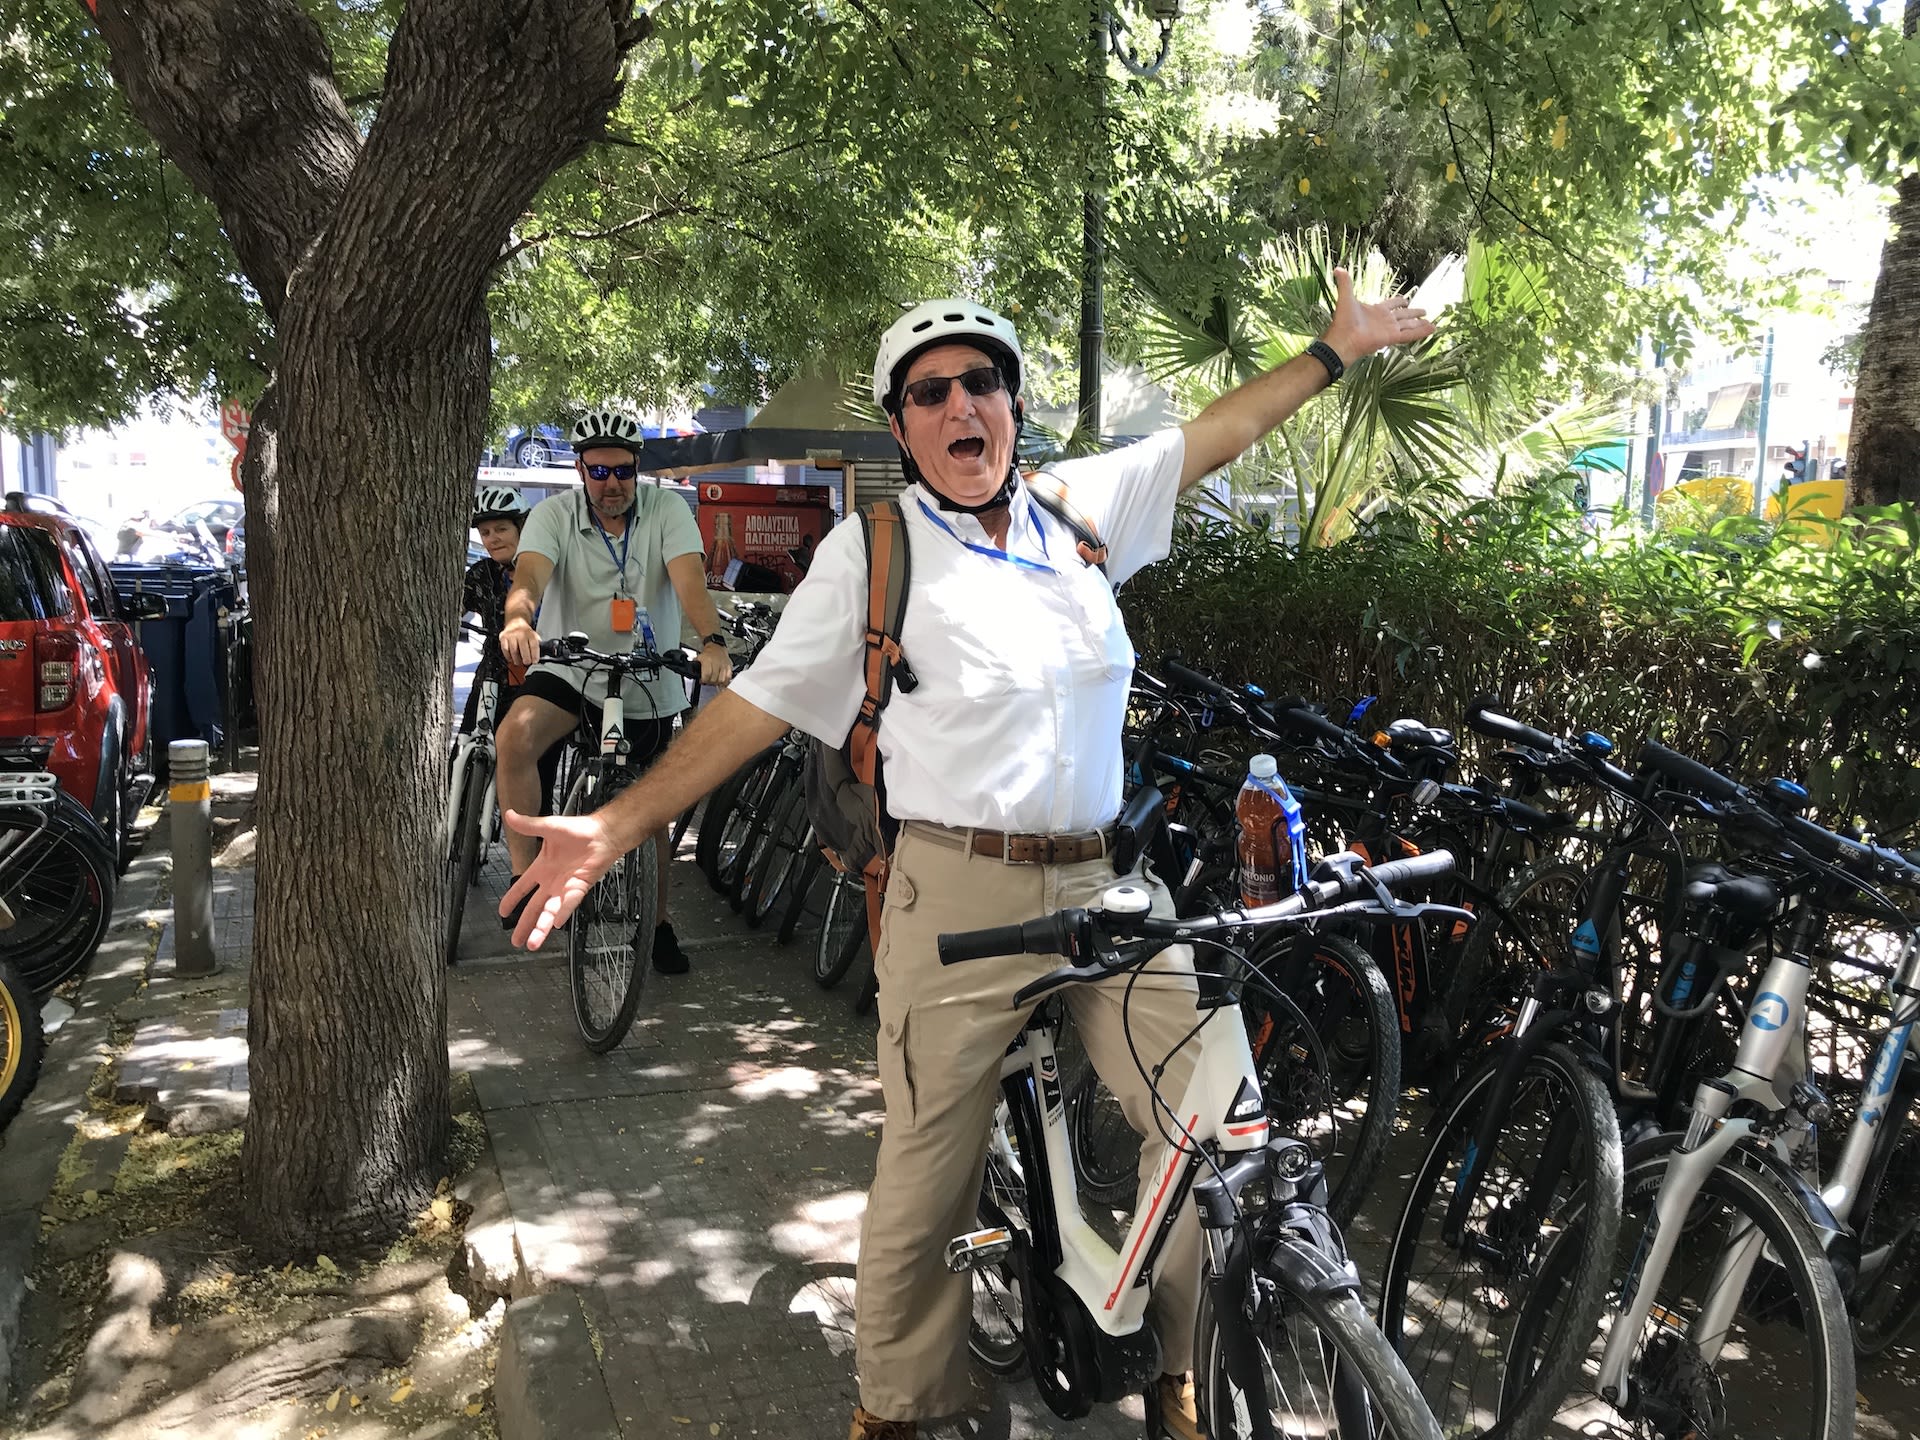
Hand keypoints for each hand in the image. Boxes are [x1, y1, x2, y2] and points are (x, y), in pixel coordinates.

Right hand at [499, 809, 623, 948]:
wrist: (602, 833)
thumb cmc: (580, 830)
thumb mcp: (548, 827)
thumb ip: (528, 825)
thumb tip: (511, 815)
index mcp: (542, 868)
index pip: (522, 887)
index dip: (512, 900)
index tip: (502, 912)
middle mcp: (553, 881)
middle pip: (535, 908)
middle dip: (524, 925)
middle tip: (516, 941)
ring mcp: (565, 887)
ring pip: (550, 912)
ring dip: (541, 928)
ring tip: (533, 943)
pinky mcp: (579, 887)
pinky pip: (569, 903)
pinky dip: (562, 912)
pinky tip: (556, 923)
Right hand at [500, 618, 540, 668]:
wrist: (515, 623)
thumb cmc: (525, 633)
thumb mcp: (535, 636)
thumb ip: (538, 646)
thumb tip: (542, 657)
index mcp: (531, 634)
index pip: (534, 645)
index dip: (535, 655)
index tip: (535, 661)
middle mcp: (521, 634)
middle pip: (523, 648)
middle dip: (526, 658)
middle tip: (527, 663)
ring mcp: (511, 635)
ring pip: (514, 651)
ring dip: (517, 659)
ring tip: (519, 663)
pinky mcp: (503, 637)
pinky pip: (505, 649)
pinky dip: (508, 656)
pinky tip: (511, 658)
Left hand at [699, 642, 733, 686]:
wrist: (716, 647)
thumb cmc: (707, 654)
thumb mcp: (698, 658)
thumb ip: (695, 666)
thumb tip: (694, 674)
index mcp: (708, 660)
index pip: (707, 674)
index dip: (704, 680)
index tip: (702, 681)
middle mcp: (717, 663)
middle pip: (714, 679)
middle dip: (709, 682)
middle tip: (707, 681)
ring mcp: (724, 665)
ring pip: (722, 680)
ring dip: (717, 683)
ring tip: (713, 682)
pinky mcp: (729, 667)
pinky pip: (728, 677)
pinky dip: (725, 682)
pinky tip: (721, 682)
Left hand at [1320, 266, 1434, 365]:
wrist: (1342, 339)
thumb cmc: (1343, 320)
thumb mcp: (1346, 297)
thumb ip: (1345, 283)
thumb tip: (1338, 268)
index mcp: (1376, 311)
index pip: (1392, 305)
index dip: (1399, 302)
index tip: (1406, 300)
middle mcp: (1385, 320)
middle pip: (1403, 316)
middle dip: (1414, 313)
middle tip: (1424, 311)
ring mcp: (1389, 330)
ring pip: (1409, 325)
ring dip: (1420, 324)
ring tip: (1432, 323)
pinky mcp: (1391, 338)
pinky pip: (1409, 334)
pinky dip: (1421, 332)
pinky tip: (1431, 329)